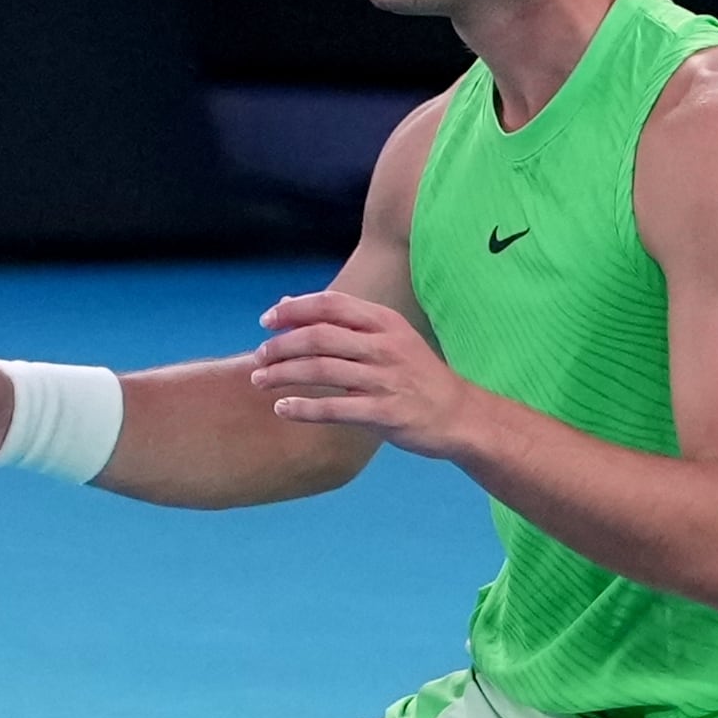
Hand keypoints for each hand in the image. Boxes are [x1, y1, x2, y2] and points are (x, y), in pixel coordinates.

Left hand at [249, 291, 488, 460]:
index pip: (330, 304)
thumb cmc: (415, 374)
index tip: (266, 321)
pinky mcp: (385, 412)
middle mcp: (384, 346)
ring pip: (321, 370)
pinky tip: (282, 409)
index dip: (293, 310)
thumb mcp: (387, 336)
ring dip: (283, 374)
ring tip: (259, 381)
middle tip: (258, 357)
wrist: (459, 415)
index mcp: (384, 321)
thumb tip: (287, 303)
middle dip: (281, 346)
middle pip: (319, 336)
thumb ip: (341, 321)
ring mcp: (386, 379)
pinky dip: (303, 408)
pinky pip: (335, 408)